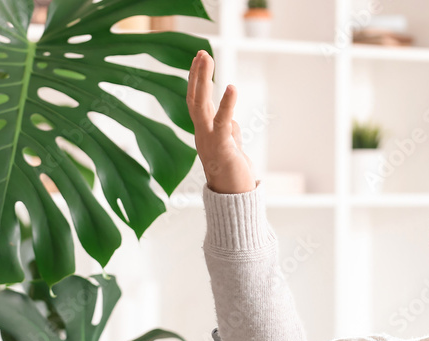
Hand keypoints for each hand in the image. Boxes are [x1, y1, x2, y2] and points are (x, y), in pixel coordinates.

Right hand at [186, 50, 256, 194]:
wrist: (234, 200)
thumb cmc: (234, 176)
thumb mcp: (232, 150)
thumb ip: (230, 134)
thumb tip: (232, 122)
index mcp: (204, 133)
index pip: (197, 102)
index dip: (197, 81)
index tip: (200, 60)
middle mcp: (201, 134)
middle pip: (194, 98)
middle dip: (197, 74)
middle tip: (201, 51)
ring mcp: (208, 140)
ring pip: (200, 105)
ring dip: (203, 80)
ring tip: (206, 57)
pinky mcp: (222, 148)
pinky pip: (222, 122)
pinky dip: (227, 103)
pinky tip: (231, 87)